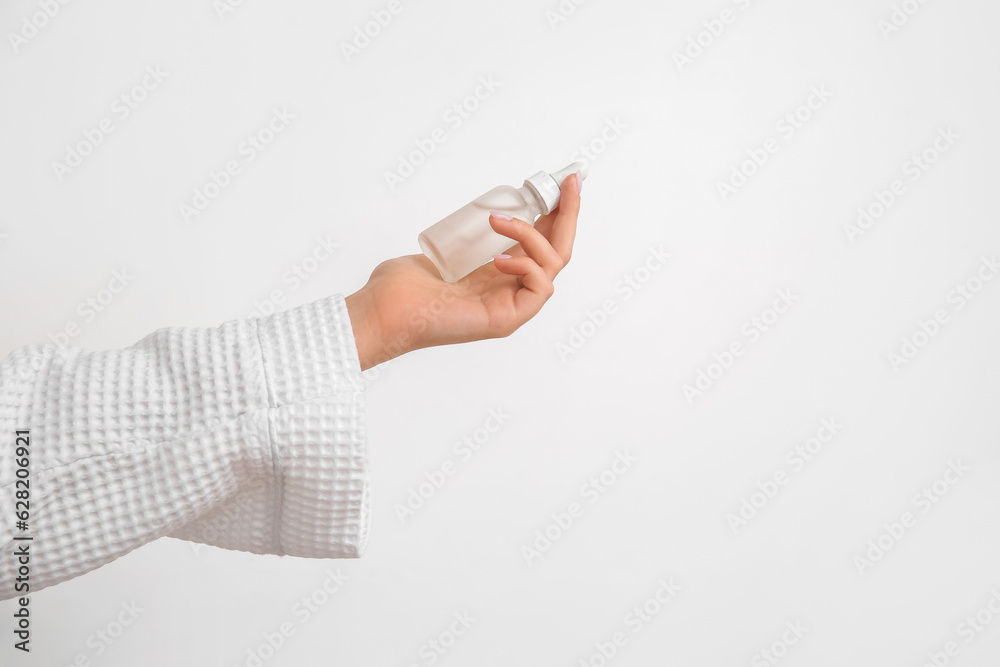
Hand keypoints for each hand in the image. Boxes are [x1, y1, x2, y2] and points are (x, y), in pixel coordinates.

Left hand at [345, 172, 581, 369]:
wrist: (383, 312)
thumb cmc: (402, 287)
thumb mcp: (446, 248)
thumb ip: (470, 236)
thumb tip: (488, 209)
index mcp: (499, 276)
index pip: (540, 243)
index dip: (556, 213)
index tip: (563, 182)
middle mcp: (510, 291)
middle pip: (558, 252)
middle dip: (568, 214)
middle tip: (570, 183)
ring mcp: (512, 306)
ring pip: (552, 265)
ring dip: (531, 234)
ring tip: (498, 220)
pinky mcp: (507, 319)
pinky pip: (540, 287)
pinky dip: (527, 265)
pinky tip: (499, 257)